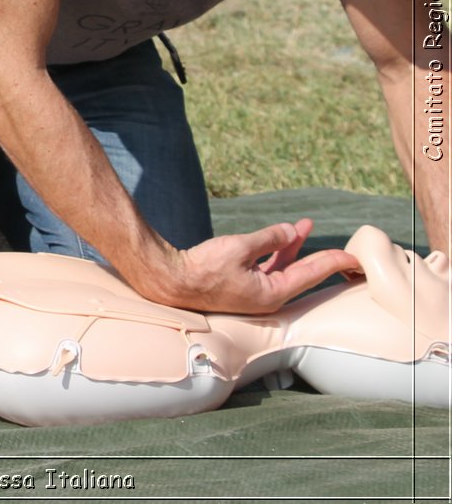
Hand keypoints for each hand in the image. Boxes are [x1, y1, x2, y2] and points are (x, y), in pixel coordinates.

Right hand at [161, 218, 358, 313]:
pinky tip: (277, 239)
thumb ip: (269, 239)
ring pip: (282, 268)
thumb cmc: (203, 267)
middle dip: (318, 254)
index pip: (311, 274)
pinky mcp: (240, 286)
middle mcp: (266, 297)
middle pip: (301, 273)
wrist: (171, 280)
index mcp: (272, 293)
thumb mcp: (239, 247)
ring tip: (302, 226)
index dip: (333, 262)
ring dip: (293, 247)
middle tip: (342, 247)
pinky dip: (275, 253)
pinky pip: (266, 268)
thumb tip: (291, 231)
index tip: (353, 257)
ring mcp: (253, 293)